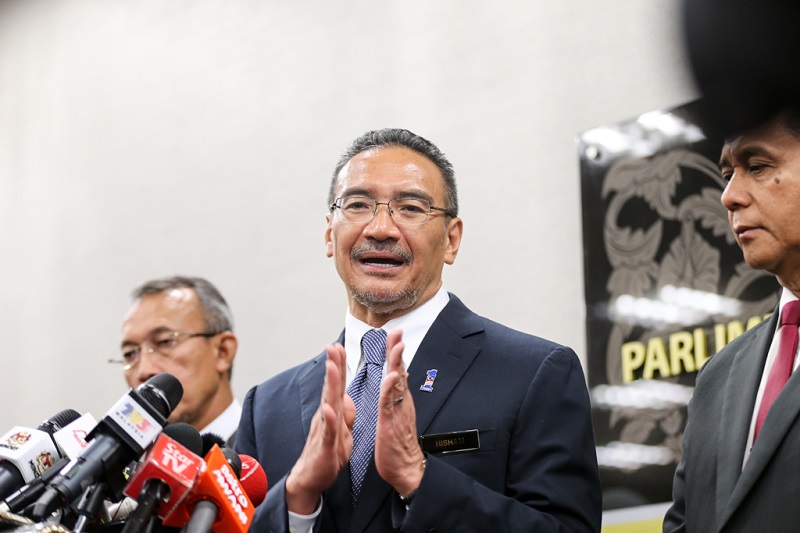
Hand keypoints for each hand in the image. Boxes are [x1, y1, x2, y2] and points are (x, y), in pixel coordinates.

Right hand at [286, 343, 355, 513]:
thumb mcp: (343, 434)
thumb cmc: (326, 456)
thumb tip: (346, 397)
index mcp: (332, 413)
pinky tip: (328, 408)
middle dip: (333, 366)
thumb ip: (346, 415)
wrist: (310, 480)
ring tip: (332, 367)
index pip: (337, 386)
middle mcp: (326, 417)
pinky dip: (328, 419)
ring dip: (330, 385)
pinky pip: (327, 431)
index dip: (339, 366)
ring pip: (329, 403)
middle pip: (331, 388)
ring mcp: (324, 430)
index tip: (339, 346)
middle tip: (333, 346)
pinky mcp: (324, 446)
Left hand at [374, 329, 425, 496]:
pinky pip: (391, 403)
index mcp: (399, 400)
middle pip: (400, 370)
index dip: (395, 352)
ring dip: (397, 363)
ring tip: (398, 346)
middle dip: (398, 350)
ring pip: (397, 383)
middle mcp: (401, 402)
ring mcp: (397, 411)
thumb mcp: (394, 415)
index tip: (394, 333)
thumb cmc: (397, 444)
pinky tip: (392, 377)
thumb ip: (394, 398)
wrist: (405, 468)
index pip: (397, 370)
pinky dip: (391, 389)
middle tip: (398, 330)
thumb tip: (395, 384)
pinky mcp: (391, 423)